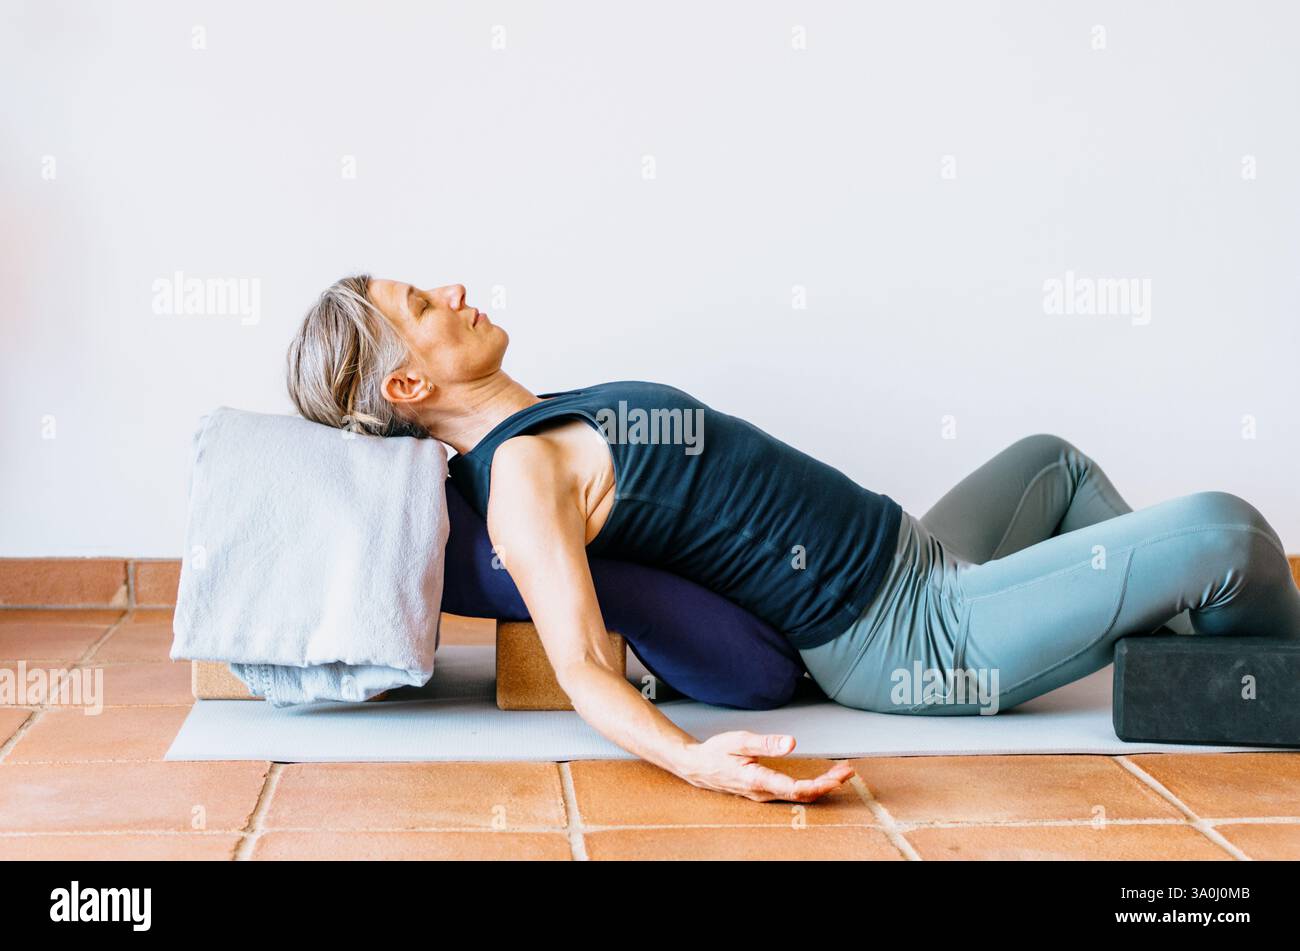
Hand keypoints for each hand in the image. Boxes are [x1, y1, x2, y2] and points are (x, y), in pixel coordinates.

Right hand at [676, 731, 855, 801]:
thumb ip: (766, 743)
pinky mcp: (764, 793)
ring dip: (821, 786)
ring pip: (798, 796)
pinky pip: (791, 794)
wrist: (696, 767)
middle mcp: (762, 793)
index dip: (819, 784)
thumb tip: (791, 743)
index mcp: (756, 780)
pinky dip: (810, 787)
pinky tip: (820, 779)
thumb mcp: (738, 741)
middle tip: (848, 771)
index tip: (838, 776)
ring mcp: (763, 796)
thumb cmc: (715, 752)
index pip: (794, 788)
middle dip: (828, 784)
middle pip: (802, 795)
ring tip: (840, 773)